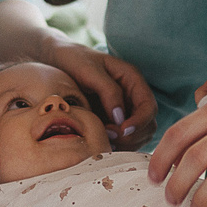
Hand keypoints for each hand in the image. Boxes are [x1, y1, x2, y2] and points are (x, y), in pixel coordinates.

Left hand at [42, 41, 157, 146]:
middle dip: (131, 136)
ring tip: (102, 140)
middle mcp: (133, 96)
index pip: (149, 107)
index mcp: (133, 80)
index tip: (121, 131)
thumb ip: (108, 91)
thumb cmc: (74, 60)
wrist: (58, 61)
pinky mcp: (113, 121)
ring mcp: (124, 110)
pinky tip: (100, 142)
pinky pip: (122, 139)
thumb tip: (120, 117)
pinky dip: (115, 145)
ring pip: (138, 135)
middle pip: (148, 125)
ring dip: (124, 144)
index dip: (140, 122)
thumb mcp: (90, 70)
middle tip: (108, 137)